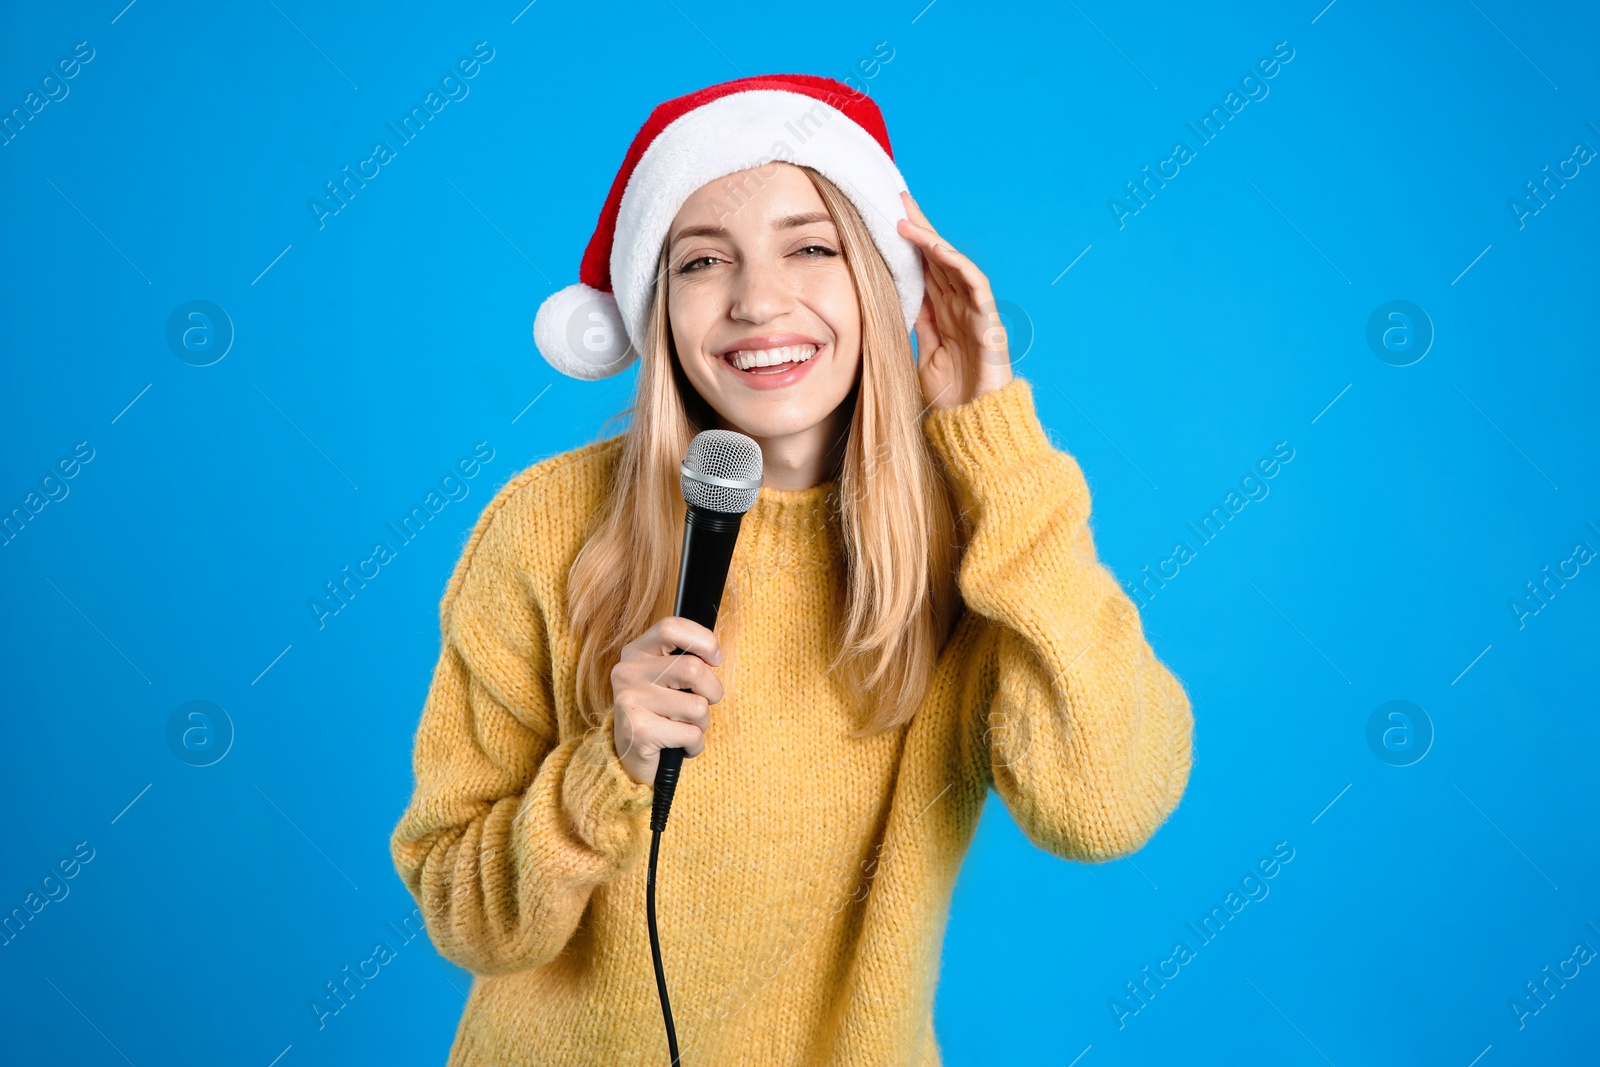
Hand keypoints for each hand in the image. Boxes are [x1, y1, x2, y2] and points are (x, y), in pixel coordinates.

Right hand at [610, 616, 723, 786]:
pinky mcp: (638, 731)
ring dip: (702, 723)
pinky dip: (695, 744)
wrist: (629, 757)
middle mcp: (628, 672)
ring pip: (697, 706)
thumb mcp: (666, 677)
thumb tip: (715, 654)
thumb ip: (684, 658)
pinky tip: (679, 745)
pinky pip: (691, 734)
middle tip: (703, 703)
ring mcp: (630, 701)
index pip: (671, 627)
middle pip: (693, 669)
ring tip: (684, 726)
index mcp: (636, 651)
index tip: (715, 658)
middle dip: (712, 691)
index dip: (703, 640)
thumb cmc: (659, 711)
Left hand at [896, 191, 1013, 411]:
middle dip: (917, 228)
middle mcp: (958, 306)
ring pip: (953, 264)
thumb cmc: (949, 398)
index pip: (922, 270)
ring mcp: (975, 311)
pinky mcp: (989, 320)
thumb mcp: (919, 356)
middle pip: (936, 258)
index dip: (906, 246)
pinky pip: (975, 284)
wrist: (974, 425)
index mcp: (941, 314)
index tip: (883, 220)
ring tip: (906, 218)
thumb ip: (912, 327)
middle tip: (896, 199)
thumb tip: (889, 302)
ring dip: (930, 239)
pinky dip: (957, 263)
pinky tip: (937, 248)